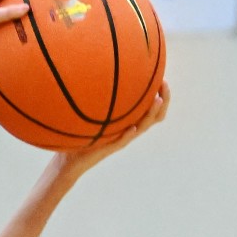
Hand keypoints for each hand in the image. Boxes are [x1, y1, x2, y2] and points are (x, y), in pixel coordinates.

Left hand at [53, 82, 169, 177]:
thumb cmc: (81, 135)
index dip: (161, 95)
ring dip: (151, 113)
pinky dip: (128, 135)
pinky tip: (133, 128)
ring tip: (157, 100)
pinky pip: (122, 141)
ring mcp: (121, 139)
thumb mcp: (93, 114)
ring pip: (142, 127)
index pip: (152, 109)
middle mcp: (129, 130)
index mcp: (129, 122)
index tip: (163, 78)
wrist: (71, 160)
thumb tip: (97, 76)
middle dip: (163, 100)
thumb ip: (99, 100)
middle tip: (165, 83)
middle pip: (155, 116)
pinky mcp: (109, 148)